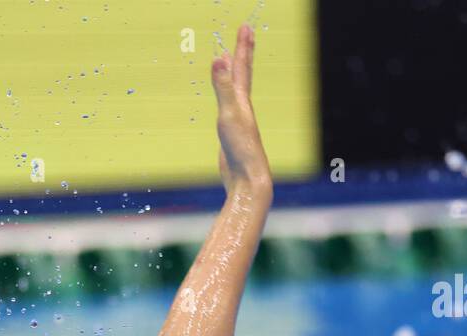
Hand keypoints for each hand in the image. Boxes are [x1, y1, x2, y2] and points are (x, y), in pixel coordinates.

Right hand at [212, 24, 271, 198]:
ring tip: (229, 61)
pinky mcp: (231, 134)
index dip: (243, 46)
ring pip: (235, 90)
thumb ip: (223, 86)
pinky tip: (224, 99)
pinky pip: (227, 107)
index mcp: (242, 101)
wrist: (246, 179)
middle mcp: (242, 108)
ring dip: (233, 73)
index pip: (242, 67)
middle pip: (243, 74)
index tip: (246, 26)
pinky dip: (225, 95)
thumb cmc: (241, 148)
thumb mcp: (229, 113)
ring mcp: (237, 121)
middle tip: (245, 32)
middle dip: (243, 52)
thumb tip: (219, 58)